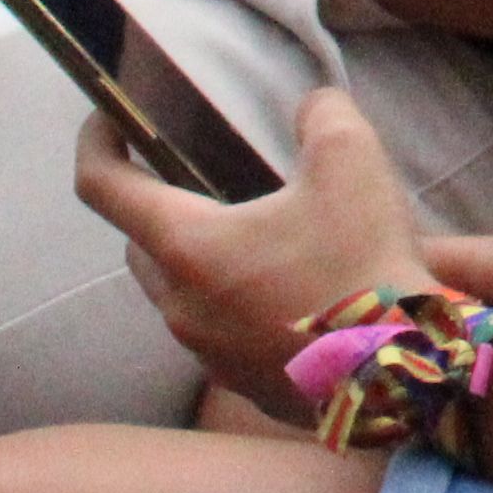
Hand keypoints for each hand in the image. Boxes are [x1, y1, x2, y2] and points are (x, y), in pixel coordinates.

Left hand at [82, 91, 435, 423]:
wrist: (395, 374)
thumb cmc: (359, 263)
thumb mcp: (350, 158)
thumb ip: (321, 114)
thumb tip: (312, 107)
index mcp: (185, 245)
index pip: (103, 188)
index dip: (97, 142)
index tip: (108, 116)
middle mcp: (179, 304)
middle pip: (139, 245)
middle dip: (156, 207)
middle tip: (203, 178)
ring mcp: (206, 353)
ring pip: (178, 293)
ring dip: (201, 260)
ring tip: (259, 237)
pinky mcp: (241, 385)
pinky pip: (219, 333)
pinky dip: (235, 303)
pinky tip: (292, 291)